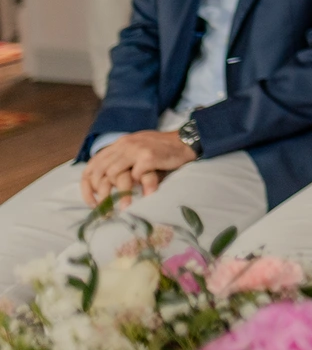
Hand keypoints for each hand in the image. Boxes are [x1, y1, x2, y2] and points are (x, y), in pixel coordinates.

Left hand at [81, 130, 195, 204]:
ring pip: (113, 174)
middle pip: (99, 171)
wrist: (185, 142)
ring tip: (122, 207)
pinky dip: (138, 185)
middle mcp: (124, 144)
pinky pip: (135, 175)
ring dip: (117, 193)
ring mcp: (135, 149)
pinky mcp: (148, 156)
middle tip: (105, 208)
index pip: (92, 165)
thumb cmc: (162, 150)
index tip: (92, 202)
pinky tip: (144, 191)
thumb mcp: (136, 150)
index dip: (88, 186)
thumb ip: (121, 159)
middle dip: (100, 192)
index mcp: (119, 144)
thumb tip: (105, 182)